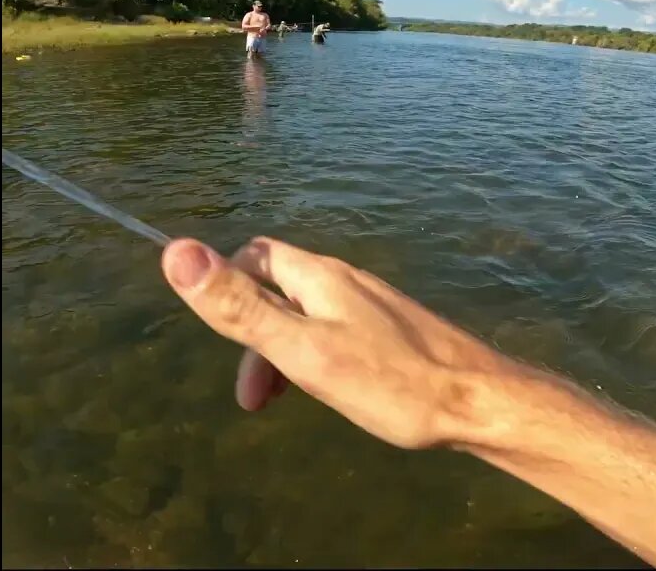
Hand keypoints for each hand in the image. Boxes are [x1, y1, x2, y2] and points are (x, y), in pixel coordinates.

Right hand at [160, 237, 510, 448]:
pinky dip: (315, 358)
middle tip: (254, 398)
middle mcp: (345, 280)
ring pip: (307, 314)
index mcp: (319, 277)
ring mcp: (373, 305)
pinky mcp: (393, 331)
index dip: (227, 286)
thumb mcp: (302, 350)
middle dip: (253, 334)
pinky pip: (336, 331)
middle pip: (278, 288)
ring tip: (284, 402)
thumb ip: (241, 307)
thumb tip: (175, 250)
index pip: (255, 256)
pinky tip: (330, 391)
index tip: (224, 339)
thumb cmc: (390, 383)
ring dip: (283, 353)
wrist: (480, 404)